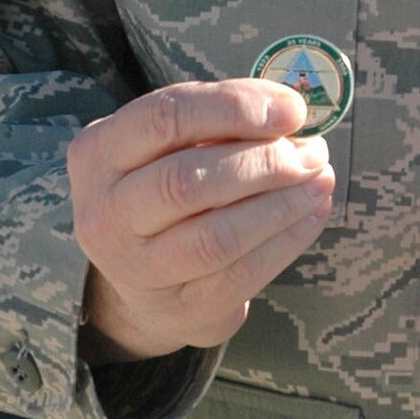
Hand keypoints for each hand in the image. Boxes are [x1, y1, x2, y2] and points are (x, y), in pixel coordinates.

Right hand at [68, 80, 334, 362]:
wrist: (145, 276)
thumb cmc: (168, 182)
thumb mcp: (172, 141)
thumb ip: (221, 118)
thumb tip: (289, 110)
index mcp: (99, 154)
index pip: (165, 118)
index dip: (234, 109)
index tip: (292, 109)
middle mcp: (104, 215)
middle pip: (187, 182)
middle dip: (264, 162)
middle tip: (313, 151)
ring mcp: (135, 270)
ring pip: (216, 237)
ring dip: (282, 204)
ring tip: (320, 178)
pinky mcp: (179, 309)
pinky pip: (241, 275)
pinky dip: (288, 240)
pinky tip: (314, 212)